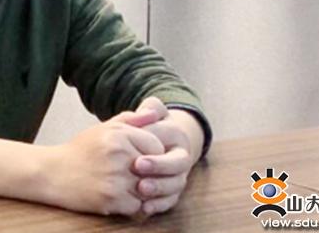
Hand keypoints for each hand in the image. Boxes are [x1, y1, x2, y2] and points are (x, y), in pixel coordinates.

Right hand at [41, 111, 164, 215]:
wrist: (53, 173)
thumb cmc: (81, 150)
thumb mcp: (104, 128)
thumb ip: (131, 119)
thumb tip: (155, 113)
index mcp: (119, 134)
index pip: (157, 146)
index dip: (152, 154)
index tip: (138, 158)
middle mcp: (119, 155)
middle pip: (155, 168)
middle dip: (147, 173)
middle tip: (132, 173)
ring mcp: (116, 178)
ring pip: (148, 188)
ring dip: (140, 190)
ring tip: (123, 184)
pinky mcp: (111, 199)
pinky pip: (137, 205)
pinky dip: (130, 204)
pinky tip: (116, 195)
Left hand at [128, 97, 202, 215]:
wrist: (157, 141)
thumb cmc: (148, 125)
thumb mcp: (149, 112)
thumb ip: (149, 108)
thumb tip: (148, 110)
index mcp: (177, 134)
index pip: (172, 142)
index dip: (156, 152)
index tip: (137, 160)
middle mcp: (181, 155)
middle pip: (178, 165)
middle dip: (159, 169)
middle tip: (137, 170)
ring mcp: (179, 174)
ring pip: (176, 185)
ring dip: (160, 190)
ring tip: (141, 191)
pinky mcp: (173, 189)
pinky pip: (171, 200)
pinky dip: (159, 206)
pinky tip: (144, 209)